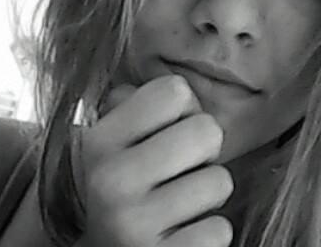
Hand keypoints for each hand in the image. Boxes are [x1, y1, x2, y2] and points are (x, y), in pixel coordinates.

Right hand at [76, 75, 234, 246]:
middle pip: (207, 130)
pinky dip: (209, 230)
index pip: (175, 90)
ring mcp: (134, 225)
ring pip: (220, 181)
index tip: (170, 129)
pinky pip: (220, 230)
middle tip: (182, 166)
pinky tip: (181, 230)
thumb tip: (178, 90)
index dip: (183, 108)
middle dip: (203, 148)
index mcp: (100, 140)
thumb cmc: (116, 185)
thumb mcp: (109, 141)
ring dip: (206, 191)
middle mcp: (112, 180)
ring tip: (179, 200)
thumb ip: (135, 106)